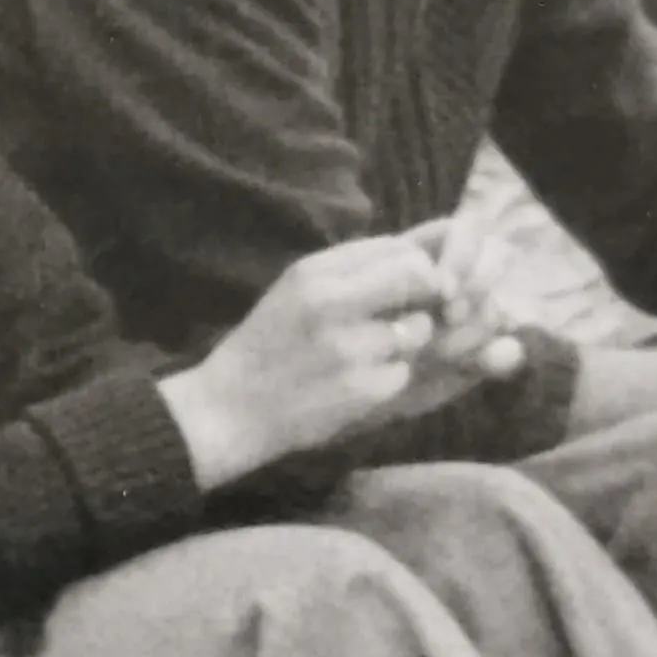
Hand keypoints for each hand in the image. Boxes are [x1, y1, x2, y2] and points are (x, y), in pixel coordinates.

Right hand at [165, 233, 523, 488]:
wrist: (228, 409)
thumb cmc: (267, 345)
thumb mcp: (295, 290)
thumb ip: (349, 269)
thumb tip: (417, 251)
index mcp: (313, 271)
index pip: (395, 247)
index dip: (417, 263)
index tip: (415, 282)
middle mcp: (331, 302)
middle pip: (417, 276)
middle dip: (427, 293)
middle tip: (412, 312)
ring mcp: (348, 348)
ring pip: (417, 329)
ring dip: (407, 342)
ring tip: (373, 353)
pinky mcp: (360, 390)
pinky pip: (403, 373)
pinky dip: (390, 379)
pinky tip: (359, 384)